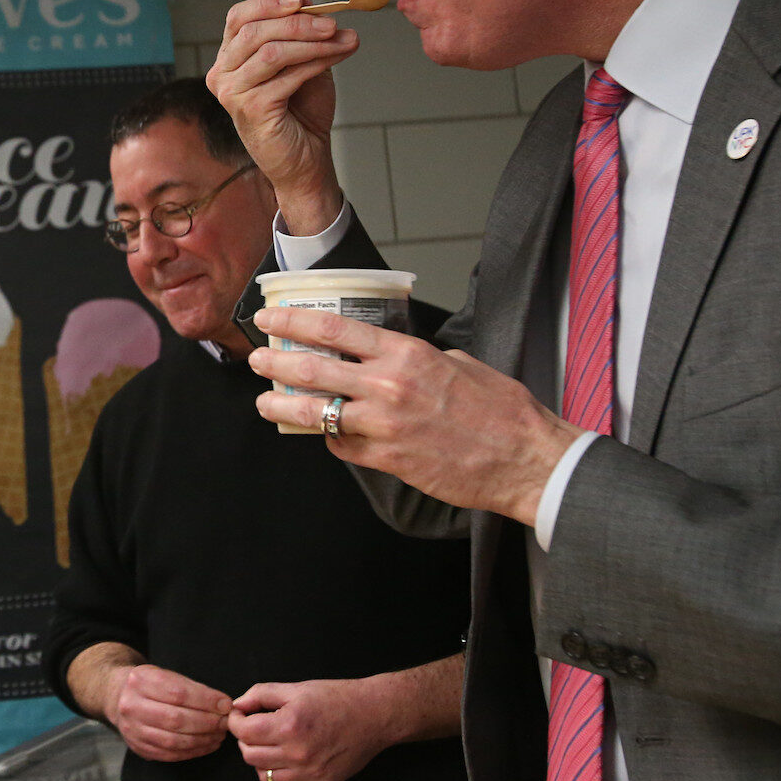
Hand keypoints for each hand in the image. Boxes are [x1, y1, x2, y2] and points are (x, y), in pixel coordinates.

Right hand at [106, 664, 233, 763]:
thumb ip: (192, 688)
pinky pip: (169, 754)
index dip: (206, 701)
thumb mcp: (165, 674)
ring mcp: (133, 729)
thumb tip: (222, 705)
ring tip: (219, 735)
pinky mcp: (138, 747)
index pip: (178, 693)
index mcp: (140, 680)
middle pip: (176, 719)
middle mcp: (132, 705)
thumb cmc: (150, 684)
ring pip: (173, 740)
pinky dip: (193, 751)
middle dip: (207, 722)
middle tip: (225, 722)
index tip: (225, 705)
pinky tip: (206, 744)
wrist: (118, 696)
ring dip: (203, 740)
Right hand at [206, 0, 362, 234]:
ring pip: (272, 51)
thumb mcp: (302, 63)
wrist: (305, 159)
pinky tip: (336, 56)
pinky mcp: (251, 110)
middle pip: (255, 31)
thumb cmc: (301, 111)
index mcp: (229, 58)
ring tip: (343, 39)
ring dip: (313, 42)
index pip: (238, 17)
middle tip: (333, 23)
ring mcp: (232, 93)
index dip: (269, 3)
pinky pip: (286, 76)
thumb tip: (316, 7)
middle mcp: (222, 74)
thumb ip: (302, 37)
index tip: (302, 0)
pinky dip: (316, 62)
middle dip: (299, 23)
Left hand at [227, 679, 396, 780]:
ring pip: (264, 777)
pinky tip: (286, 762)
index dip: (236, 722)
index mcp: (290, 725)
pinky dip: (280, 778)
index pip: (243, 732)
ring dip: (261, 761)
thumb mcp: (296, 688)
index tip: (241, 717)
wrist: (374, 715)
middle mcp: (298, 753)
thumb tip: (239, 705)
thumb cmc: (338, 699)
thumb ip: (261, 694)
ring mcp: (310, 774)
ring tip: (272, 745)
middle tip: (256, 728)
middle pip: (249, 755)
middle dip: (246, 739)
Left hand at [247, 306, 581, 524]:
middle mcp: (388, 386)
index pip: (333, 329)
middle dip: (275, 362)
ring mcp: (384, 426)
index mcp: (406, 354)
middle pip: (312, 368)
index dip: (293, 322)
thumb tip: (387, 357)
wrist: (524, 458)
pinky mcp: (388, 461)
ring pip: (315, 413)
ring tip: (265, 402)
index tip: (270, 320)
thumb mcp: (458, 362)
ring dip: (283, 406)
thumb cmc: (501, 409)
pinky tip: (324, 434)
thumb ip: (414, 358)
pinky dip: (330, 438)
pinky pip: (343, 447)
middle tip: (256, 359)